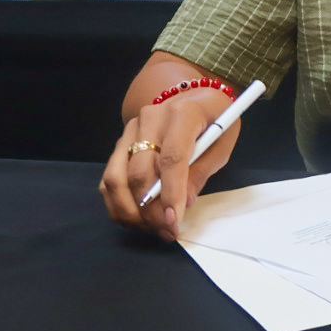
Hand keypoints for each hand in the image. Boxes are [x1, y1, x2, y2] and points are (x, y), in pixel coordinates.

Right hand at [99, 88, 239, 241]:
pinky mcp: (119, 144)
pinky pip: (109, 180)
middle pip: (139, 172)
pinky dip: (119, 204)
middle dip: (151, 209)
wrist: (193, 99)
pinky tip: (137, 219)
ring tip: (152, 229)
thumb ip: (201, 172)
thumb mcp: (222, 144)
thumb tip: (182, 205)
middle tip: (167, 232)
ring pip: (116, 178)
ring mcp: (129, 131)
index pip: (172, 157)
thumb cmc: (214, 121)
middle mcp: (149, 119)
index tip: (174, 220)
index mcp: (182, 114)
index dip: (171, 192)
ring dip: (130, 211)